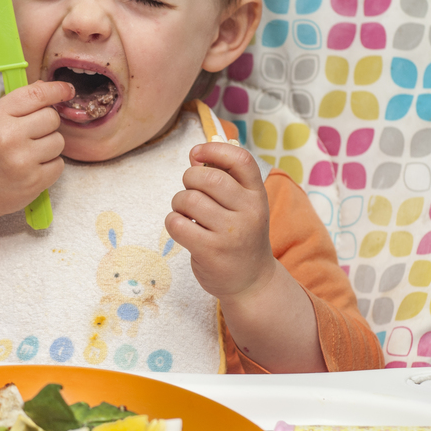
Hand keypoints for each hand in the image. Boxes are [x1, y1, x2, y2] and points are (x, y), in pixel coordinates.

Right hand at [0, 80, 73, 224]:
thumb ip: (15, 105)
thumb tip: (47, 89)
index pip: (36, 95)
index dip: (56, 89)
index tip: (67, 90)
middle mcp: (9, 137)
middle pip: (52, 118)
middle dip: (46, 124)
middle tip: (30, 135)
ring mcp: (22, 161)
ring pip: (59, 141)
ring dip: (48, 146)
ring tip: (28, 154)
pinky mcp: (34, 182)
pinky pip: (59, 164)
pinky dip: (49, 166)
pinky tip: (31, 169)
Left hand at [165, 141, 277, 303]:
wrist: (251, 281)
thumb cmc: (240, 235)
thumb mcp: (243, 205)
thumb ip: (224, 178)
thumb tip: (195, 154)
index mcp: (257, 195)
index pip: (241, 159)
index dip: (214, 149)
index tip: (196, 154)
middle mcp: (249, 212)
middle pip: (207, 177)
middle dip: (189, 179)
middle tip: (190, 192)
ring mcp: (231, 233)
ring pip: (188, 199)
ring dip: (178, 203)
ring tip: (187, 214)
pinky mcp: (211, 251)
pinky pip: (177, 223)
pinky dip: (173, 222)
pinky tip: (183, 229)